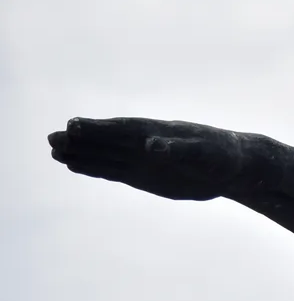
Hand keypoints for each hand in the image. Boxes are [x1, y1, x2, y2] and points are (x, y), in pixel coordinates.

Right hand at [48, 117, 244, 200]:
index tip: (73, 125)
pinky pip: (113, 170)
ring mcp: (143, 160)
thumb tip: (153, 146)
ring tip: (54, 150)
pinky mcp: (145, 175)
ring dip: (81, 154)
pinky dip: (94, 167)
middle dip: (81, 140)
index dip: (99, 128)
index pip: (123, 130)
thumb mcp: (205, 154)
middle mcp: (146, 144)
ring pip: (106, 156)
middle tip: (51, 138)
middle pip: (108, 141)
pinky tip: (75, 165)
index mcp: (159, 134)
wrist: (236, 167)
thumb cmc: (224, 155)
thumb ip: (180, 150)